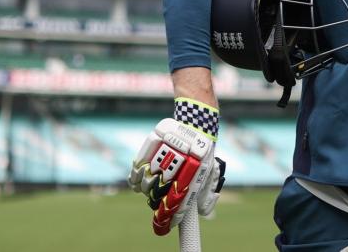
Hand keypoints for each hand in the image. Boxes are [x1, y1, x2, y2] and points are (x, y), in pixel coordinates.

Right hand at [128, 98, 225, 235]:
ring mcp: (167, 150)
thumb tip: (201, 212)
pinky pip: (138, 168)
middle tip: (160, 204)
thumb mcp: (210, 171)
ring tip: (154, 188)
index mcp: (199, 168)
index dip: (172, 215)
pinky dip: (137, 179)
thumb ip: (205, 192)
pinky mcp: (154, 140)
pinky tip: (141, 182)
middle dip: (159, 203)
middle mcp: (183, 159)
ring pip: (149, 181)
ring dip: (149, 191)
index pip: (182, 199)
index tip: (167, 224)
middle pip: (161, 193)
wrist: (196, 122)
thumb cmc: (202, 152)